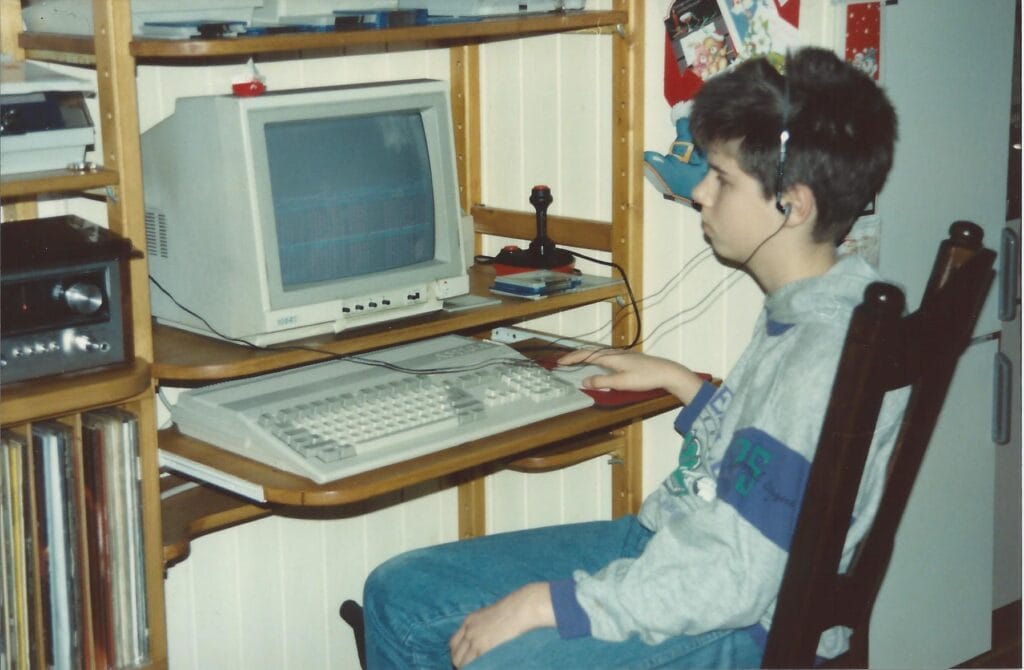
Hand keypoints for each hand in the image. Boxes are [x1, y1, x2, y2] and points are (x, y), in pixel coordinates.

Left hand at [449, 582, 554, 667]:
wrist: (519, 609)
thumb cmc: (511, 610)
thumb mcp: (490, 614)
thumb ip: (482, 626)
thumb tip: (483, 638)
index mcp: (469, 621)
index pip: (453, 642)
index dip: (457, 653)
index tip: (463, 659)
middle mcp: (468, 631)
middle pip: (455, 654)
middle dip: (459, 662)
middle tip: (467, 667)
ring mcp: (475, 640)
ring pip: (461, 662)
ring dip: (465, 667)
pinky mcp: (483, 648)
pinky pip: (473, 664)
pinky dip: (475, 668)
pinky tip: (482, 669)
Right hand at [557, 348, 704, 403]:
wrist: (666, 372)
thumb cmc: (645, 377)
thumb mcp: (622, 382)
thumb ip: (602, 382)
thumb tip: (584, 382)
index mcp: (611, 357)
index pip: (586, 354)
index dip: (572, 358)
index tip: (559, 362)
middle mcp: (614, 353)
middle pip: (590, 352)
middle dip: (575, 356)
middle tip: (563, 363)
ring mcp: (621, 356)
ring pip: (598, 354)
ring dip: (585, 357)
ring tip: (575, 362)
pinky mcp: (627, 360)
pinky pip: (605, 357)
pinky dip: (595, 360)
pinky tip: (597, 365)